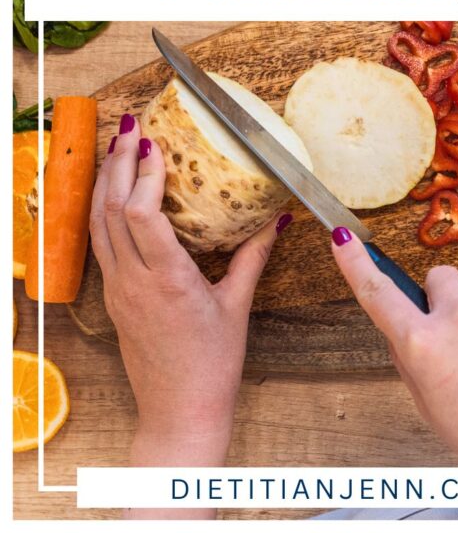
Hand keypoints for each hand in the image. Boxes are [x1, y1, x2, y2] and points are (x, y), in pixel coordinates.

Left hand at [90, 113, 291, 516]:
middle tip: (131, 126)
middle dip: (118, 162)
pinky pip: (101, 243)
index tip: (156, 144)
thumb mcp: (237, 306)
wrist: (178, 413)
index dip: (144, 175)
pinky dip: (104, 209)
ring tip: (116, 147)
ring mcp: (118, 290)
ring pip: (97, 224)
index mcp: (167, 281)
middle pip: (111, 210)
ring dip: (105, 181)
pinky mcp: (114, 297)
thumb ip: (254, 256)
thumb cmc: (211, 365)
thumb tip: (277, 217)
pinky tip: (113, 192)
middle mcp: (133, 282)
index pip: (141, 216)